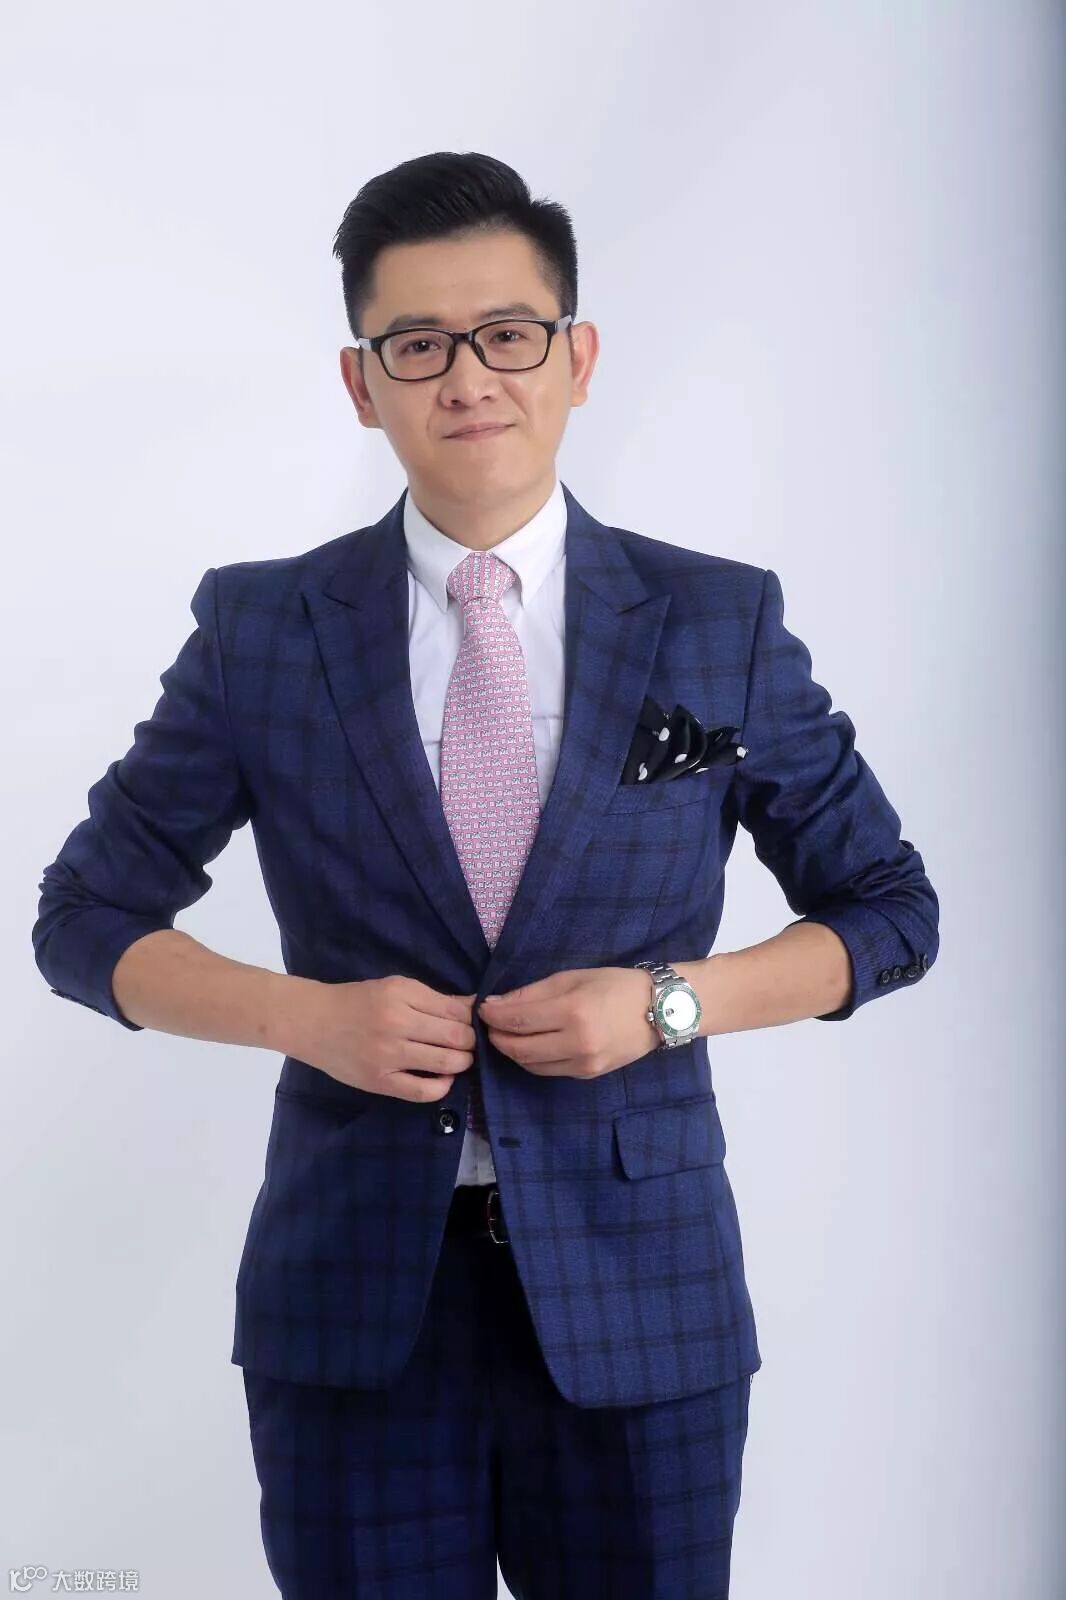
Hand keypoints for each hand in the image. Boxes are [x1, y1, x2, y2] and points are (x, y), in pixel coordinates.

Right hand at [292, 976, 477, 1102]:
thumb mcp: (395, 987)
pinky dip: (442, 1087)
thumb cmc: (357, 1001)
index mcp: (401, 995)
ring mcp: (388, 1056)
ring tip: (458, 1058)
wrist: (314, 1022)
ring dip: (462, 1062)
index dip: (471, 1017)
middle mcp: (396, 1024)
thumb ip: (434, 997)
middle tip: (467, 1041)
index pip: (455, 1010)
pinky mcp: (380, 1082)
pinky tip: (443, 1078)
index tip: (471, 1022)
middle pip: (456, 1036)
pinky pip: (423, 1092)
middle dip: (471, 1040)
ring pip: (446, 1063)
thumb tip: (473, 1005)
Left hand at [478, 967, 659, 1079]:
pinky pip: (548, 1071)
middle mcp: (576, 1042)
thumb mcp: (572, 977)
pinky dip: (531, 1060)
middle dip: (497, 1036)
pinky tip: (529, 1044)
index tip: (482, 1008)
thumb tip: (496, 1004)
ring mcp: (583, 1064)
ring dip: (512, 1050)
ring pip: (530, 1064)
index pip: (517, 1020)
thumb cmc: (615, 985)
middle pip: (518, 1048)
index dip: (492, 1016)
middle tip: (489, 1024)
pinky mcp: (587, 1075)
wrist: (659, 1010)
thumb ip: (533, 992)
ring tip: (506, 1034)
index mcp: (573, 1011)